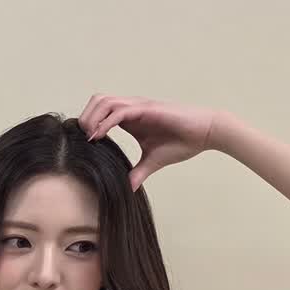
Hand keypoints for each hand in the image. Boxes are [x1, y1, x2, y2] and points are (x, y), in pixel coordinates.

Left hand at [80, 94, 215, 189]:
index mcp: (129, 117)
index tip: (83, 144)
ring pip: (104, 102)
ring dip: (92, 118)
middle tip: (83, 139)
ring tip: (90, 138)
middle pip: (97, 101)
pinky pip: (119, 112)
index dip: (87, 124)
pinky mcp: (148, 109)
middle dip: (84, 117)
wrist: (207, 133)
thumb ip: (138, 172)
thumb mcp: (153, 161)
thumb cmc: (183, 142)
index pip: (99, 111)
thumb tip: (128, 188)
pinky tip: (99, 138)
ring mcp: (139, 106)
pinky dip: (105, 123)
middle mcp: (131, 108)